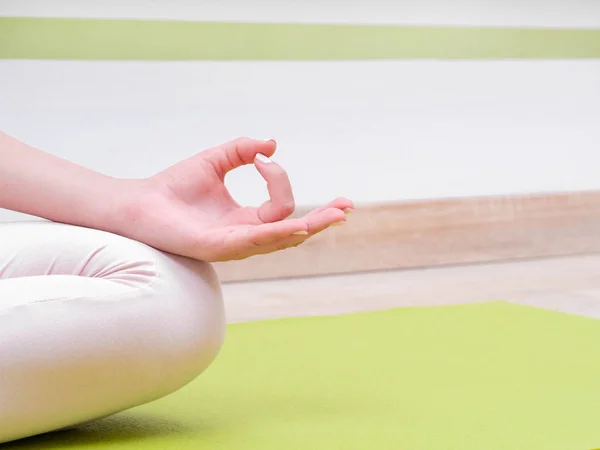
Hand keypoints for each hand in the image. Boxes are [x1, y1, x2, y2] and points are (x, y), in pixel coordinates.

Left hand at [117, 138, 353, 261]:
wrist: (138, 203)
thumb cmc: (173, 187)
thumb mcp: (215, 160)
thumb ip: (241, 150)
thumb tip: (272, 145)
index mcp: (247, 219)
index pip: (282, 204)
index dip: (278, 177)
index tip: (260, 158)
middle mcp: (247, 235)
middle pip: (295, 231)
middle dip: (323, 219)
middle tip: (347, 207)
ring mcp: (235, 245)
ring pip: (282, 239)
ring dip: (311, 227)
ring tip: (336, 216)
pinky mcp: (219, 247)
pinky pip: (255, 242)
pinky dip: (278, 233)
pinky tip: (299, 225)